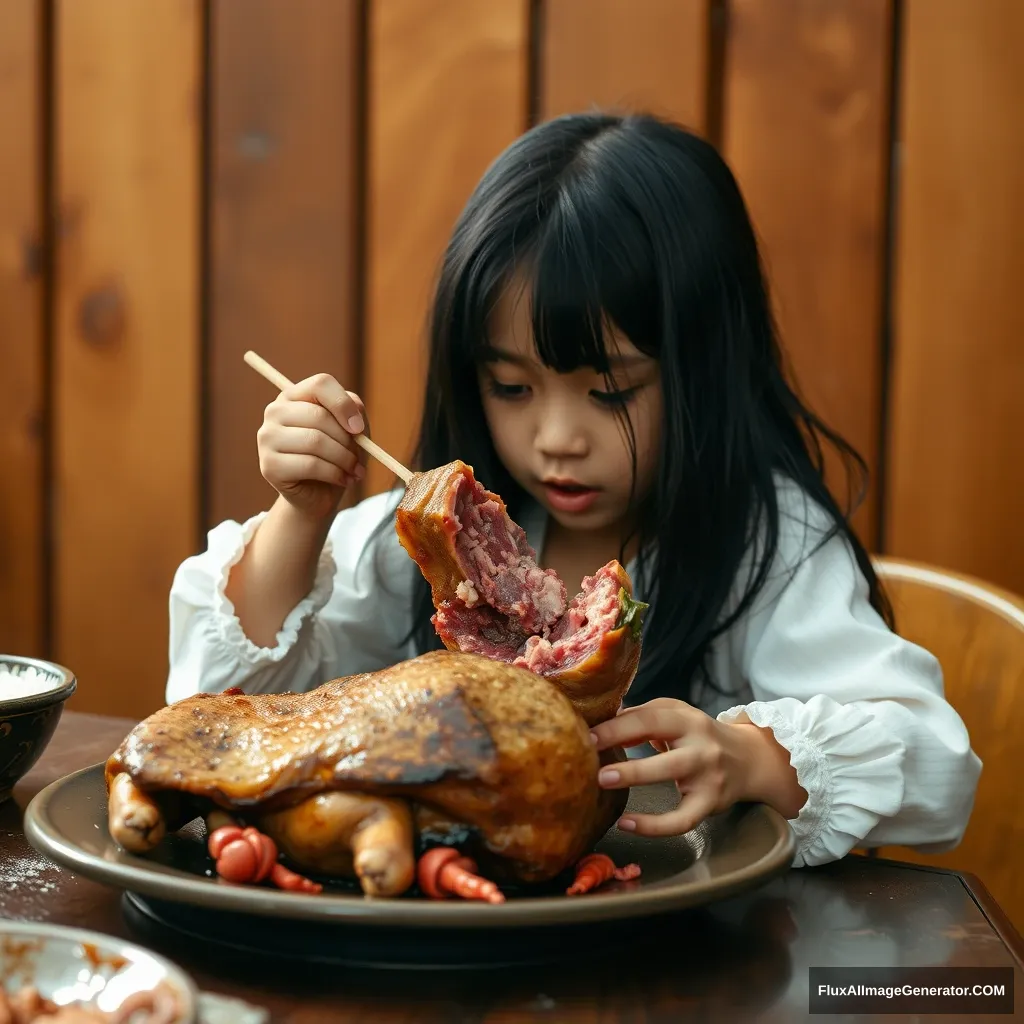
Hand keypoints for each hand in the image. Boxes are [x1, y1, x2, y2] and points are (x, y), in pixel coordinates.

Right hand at [257, 373, 367, 519]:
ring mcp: (267, 438)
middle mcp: (275, 412)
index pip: (321, 384)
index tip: (359, 429)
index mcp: (294, 395)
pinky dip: (335, 474)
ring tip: (354, 470)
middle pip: (320, 416)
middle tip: (359, 457)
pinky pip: (310, 465)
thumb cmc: (336, 455)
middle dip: (347, 441)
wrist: (319, 493)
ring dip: (344, 459)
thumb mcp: (352, 429)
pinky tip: (343, 480)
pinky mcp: (269, 466)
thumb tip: (354, 416)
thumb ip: (355, 412)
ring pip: (315, 441)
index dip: (344, 404)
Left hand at [590, 698, 806, 836]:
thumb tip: (604, 725)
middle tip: (592, 758)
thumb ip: (643, 717)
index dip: (617, 726)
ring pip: (672, 775)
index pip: (650, 717)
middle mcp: (700, 745)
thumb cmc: (700, 736)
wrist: (749, 760)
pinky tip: (627, 824)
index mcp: (687, 719)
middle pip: (663, 744)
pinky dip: (654, 826)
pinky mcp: (710, 804)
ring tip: (604, 783)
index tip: (588, 734)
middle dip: (627, 747)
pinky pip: (682, 820)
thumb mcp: (677, 716)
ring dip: (636, 777)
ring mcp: (707, 775)